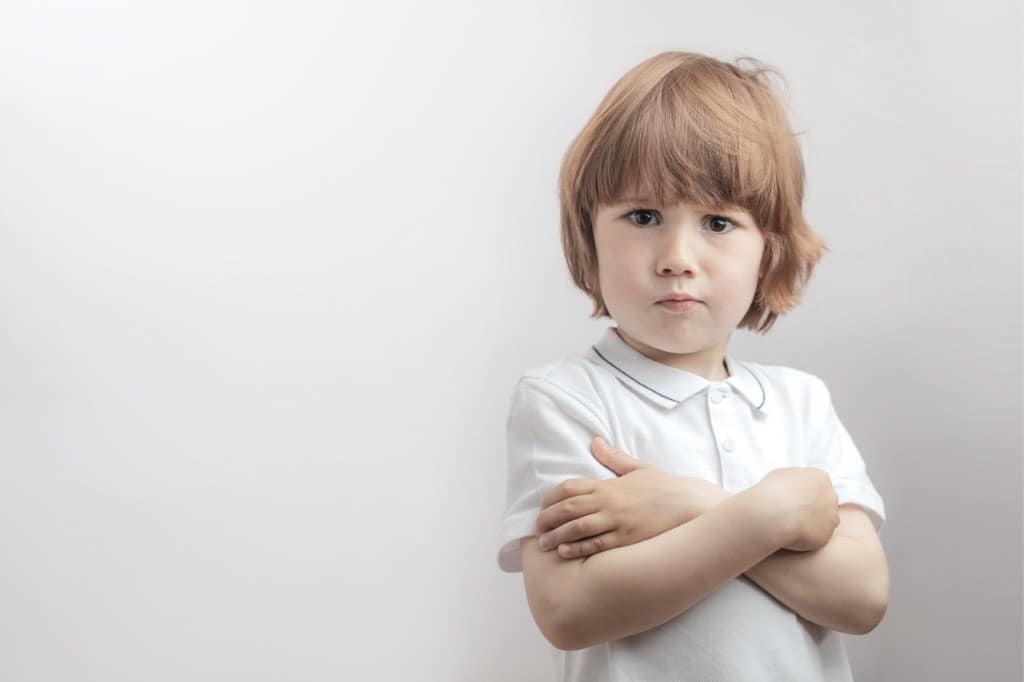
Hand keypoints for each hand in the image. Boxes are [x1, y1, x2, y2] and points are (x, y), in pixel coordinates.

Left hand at [533, 436, 726, 558]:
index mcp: (609, 484)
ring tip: (544, 544)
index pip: (569, 488)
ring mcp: (618, 521)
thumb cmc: (663, 487)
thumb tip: (594, 440)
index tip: (541, 508)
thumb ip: (613, 457)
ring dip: (557, 536)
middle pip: (568, 508)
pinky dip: (578, 549)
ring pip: (578, 528)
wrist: (690, 504)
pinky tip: (565, 553)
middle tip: (536, 529)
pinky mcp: (627, 539)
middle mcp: (609, 502)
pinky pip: (597, 545)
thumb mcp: (638, 467)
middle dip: (548, 519)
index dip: (550, 499)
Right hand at [754, 467, 838, 551]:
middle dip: (812, 508)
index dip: (805, 493)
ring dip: (811, 523)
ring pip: (824, 522)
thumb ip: (794, 481)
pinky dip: (806, 537)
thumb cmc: (773, 491)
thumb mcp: (780, 475)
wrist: (773, 514)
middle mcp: (831, 496)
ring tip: (791, 525)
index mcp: (820, 478)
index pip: (818, 485)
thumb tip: (794, 487)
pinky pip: (817, 537)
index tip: (793, 498)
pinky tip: (792, 535)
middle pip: (825, 503)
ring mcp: (831, 517)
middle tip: (793, 512)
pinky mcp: (826, 535)